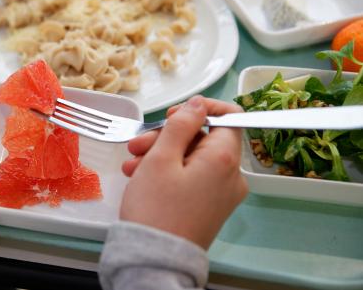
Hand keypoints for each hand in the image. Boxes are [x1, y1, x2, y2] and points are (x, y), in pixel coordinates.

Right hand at [119, 96, 247, 249]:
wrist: (155, 259)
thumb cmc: (156, 209)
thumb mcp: (161, 157)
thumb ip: (181, 124)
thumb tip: (198, 105)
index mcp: (224, 159)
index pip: (230, 116)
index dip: (201, 109)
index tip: (174, 114)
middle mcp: (231, 176)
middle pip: (204, 138)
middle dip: (168, 136)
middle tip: (137, 144)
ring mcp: (222, 193)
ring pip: (194, 158)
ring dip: (162, 154)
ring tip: (132, 164)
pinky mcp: (210, 206)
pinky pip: (193, 177)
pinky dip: (169, 172)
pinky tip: (141, 176)